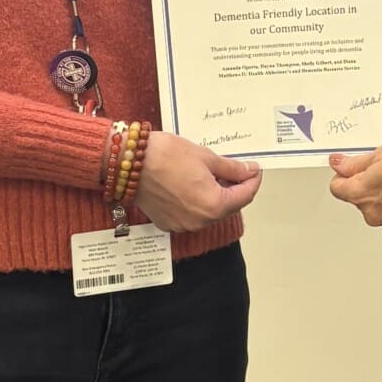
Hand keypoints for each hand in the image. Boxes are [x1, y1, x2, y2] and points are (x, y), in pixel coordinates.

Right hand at [135, 131, 262, 231]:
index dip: (253, 181)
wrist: (127, 162)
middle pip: (228, 207)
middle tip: (236, 170)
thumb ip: (231, 169)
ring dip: (216, 196)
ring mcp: (183, 225)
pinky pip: (191, 215)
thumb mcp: (206, 157)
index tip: (254, 170)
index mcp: (214, 205)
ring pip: (209, 212)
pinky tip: (193, 184)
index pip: (245, 196)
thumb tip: (248, 172)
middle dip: (234, 189)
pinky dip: (197, 202)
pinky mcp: (168, 223)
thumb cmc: (164, 156)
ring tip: (213, 175)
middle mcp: (200, 221)